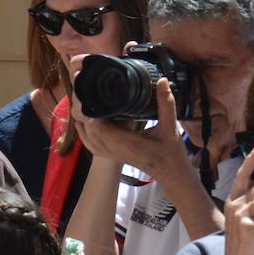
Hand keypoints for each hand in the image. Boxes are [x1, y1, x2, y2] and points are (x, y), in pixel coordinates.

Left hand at [70, 69, 193, 179]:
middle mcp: (114, 149)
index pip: (97, 126)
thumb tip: (163, 81)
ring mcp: (111, 153)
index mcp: (126, 143)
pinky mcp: (112, 154)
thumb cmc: (171, 153)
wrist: (171, 174)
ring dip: (82, 118)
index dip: (90, 108)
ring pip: (86, 135)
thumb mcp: (170, 127)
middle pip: (87, 128)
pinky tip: (84, 119)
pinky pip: (90, 143)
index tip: (91, 89)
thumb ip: (166, 104)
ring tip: (85, 99)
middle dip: (84, 108)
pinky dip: (84, 130)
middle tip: (87, 88)